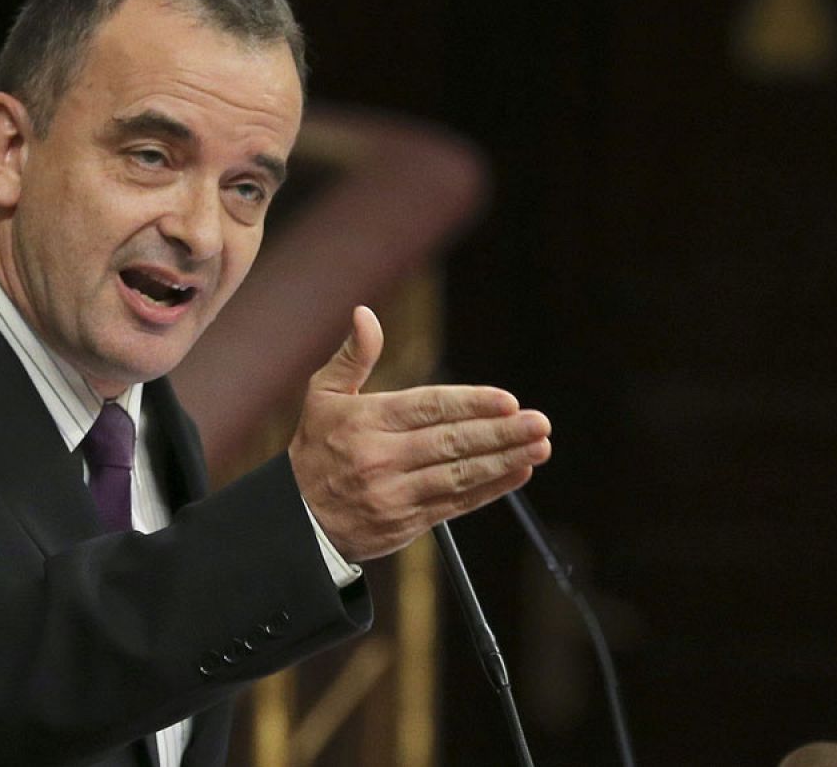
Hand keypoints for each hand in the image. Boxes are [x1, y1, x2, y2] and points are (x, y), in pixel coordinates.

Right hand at [290, 306, 551, 562]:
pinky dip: (491, 489)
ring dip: (503, 461)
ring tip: (538, 447)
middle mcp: (382, 458)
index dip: (470, 404)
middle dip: (499, 433)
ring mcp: (396, 494)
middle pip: (451, 443)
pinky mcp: (407, 523)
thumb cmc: (316, 448)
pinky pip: (456, 504)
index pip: (428, 408)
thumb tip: (365, 314)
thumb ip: (352, 356)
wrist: (298, 521)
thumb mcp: (322, 396)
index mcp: (366, 421)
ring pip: (459, 475)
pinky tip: (518, 473)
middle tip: (538, 423)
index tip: (508, 400)